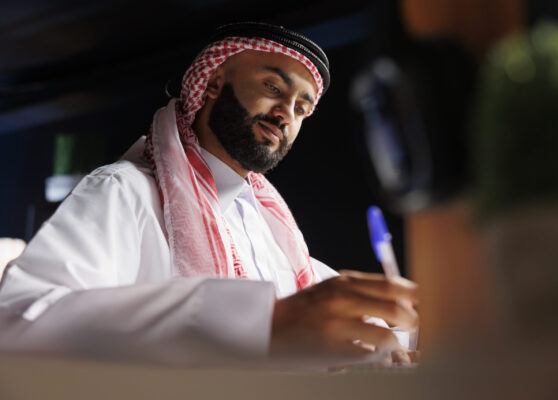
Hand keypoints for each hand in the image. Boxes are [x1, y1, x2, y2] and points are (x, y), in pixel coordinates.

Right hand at [270, 270, 418, 357]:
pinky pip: (369, 355)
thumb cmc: (305, 309)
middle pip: (397, 309)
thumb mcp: (331, 288)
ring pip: (387, 336)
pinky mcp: (331, 348)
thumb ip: (362, 289)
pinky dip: (376, 356)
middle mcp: (341, 299)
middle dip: (413, 321)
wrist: (268, 326)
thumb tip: (403, 297)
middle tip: (414, 326)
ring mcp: (336, 325)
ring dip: (395, 342)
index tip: (423, 303)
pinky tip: (370, 352)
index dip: (415, 296)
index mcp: (344, 281)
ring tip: (392, 342)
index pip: (392, 285)